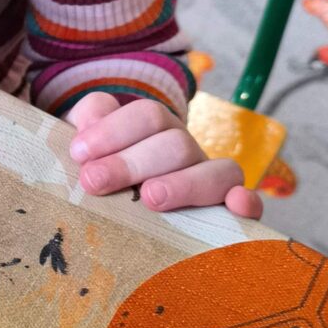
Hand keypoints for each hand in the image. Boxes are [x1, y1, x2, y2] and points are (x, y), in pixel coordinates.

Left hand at [67, 93, 262, 220]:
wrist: (115, 207)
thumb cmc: (99, 174)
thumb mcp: (87, 148)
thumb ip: (87, 125)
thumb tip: (90, 121)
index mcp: (154, 128)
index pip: (145, 116)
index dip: (112, 130)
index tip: (78, 154)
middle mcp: (185, 150)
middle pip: (175, 144)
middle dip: (132, 161)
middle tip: (94, 181)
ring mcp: (209, 180)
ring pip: (218, 170)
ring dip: (185, 183)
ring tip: (151, 198)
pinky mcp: (226, 211)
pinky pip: (249, 202)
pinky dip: (247, 202)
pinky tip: (236, 207)